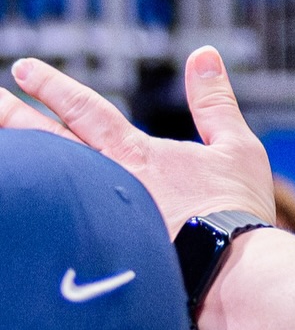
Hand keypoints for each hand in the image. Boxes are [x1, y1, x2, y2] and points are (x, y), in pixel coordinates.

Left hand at [1, 47, 274, 234]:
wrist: (229, 274)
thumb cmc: (236, 213)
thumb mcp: (236, 148)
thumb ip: (215, 102)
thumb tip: (204, 55)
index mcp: (136, 156)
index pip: (85, 110)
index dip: (53, 88)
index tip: (23, 70)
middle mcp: (108, 184)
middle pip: (48, 142)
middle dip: (12, 117)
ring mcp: (101, 222)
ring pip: (46, 183)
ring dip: (19, 161)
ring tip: (1, 149)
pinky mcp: (101, 256)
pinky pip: (56, 228)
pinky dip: (32, 215)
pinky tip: (20, 216)